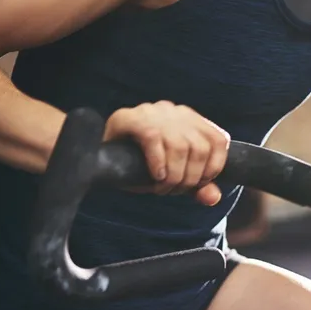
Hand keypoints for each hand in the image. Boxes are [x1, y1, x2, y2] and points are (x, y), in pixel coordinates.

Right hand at [102, 101, 230, 205]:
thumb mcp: (170, 174)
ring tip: (162, 188)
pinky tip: (154, 177)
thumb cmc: (136, 164)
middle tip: (173, 191)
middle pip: (199, 147)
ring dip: (174, 175)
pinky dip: (158, 163)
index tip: (196, 185)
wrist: (92, 154)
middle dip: (190, 177)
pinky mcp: (130, 117)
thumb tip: (213, 197)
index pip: (219, 140)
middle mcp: (174, 111)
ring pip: (179, 145)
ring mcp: (152, 112)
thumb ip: (195, 184)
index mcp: (190, 119)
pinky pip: (153, 139)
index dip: (213, 167)